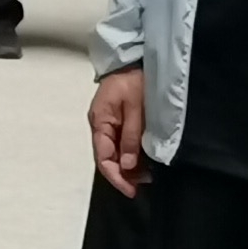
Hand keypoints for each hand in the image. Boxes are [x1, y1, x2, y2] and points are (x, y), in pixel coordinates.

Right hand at [89, 68, 147, 196]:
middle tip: (144, 183)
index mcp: (99, 121)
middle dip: (124, 174)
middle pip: (107, 158)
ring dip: (128, 166)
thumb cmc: (133, 79)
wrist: (133, 58)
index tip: (131, 190)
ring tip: (147, 175)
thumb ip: (131, 137)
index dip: (116, 177)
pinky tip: (142, 161)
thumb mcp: (136, 108)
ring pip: (114, 152)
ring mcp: (107, 123)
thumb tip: (128, 166)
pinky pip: (119, 143)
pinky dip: (130, 155)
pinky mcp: (116, 120)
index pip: (103, 158)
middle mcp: (100, 125)